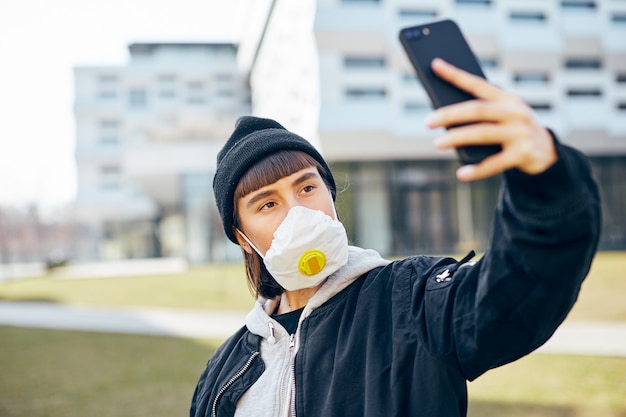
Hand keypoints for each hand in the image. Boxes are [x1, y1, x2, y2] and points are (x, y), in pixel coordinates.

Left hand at [425, 58, 557, 181]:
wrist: (547, 152)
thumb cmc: (513, 130)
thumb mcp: (501, 116)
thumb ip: (480, 114)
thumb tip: (443, 119)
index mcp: (507, 98)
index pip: (477, 84)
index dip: (456, 74)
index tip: (435, 65)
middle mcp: (515, 112)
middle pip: (477, 110)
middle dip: (450, 114)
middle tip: (428, 122)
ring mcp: (520, 132)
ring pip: (483, 133)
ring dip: (458, 138)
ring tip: (438, 143)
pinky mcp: (523, 153)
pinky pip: (495, 163)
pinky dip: (477, 169)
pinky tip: (461, 173)